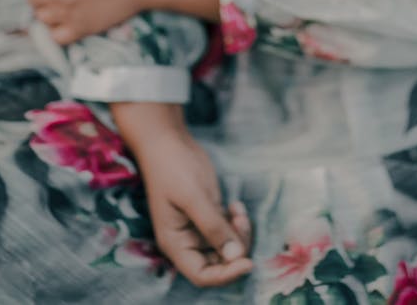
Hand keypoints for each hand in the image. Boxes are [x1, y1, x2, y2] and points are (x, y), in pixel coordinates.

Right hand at [135, 125, 252, 287]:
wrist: (168, 141)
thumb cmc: (173, 168)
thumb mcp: (194, 197)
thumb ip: (213, 227)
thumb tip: (236, 256)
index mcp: (176, 244)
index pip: (203, 275)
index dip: (226, 274)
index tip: (248, 261)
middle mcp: (187, 241)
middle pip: (218, 263)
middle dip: (236, 248)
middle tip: (242, 221)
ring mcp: (199, 228)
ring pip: (227, 246)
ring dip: (239, 233)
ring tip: (239, 210)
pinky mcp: (209, 214)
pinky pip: (228, 229)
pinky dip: (237, 222)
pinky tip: (236, 205)